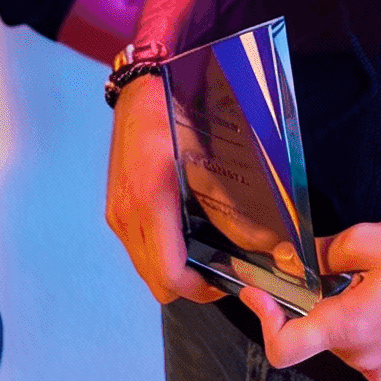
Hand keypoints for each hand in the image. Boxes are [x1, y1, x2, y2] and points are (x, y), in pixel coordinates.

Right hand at [104, 73, 223, 304]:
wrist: (140, 91)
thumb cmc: (175, 116)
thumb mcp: (209, 159)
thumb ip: (231, 207)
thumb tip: (264, 244)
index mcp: (150, 202)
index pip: (171, 274)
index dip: (202, 289)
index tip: (227, 280)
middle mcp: (126, 215)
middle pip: (156, 282)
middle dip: (190, 285)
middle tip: (219, 269)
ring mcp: (117, 214)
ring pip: (146, 269)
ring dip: (173, 271)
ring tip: (204, 252)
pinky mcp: (115, 209)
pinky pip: (138, 250)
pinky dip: (160, 254)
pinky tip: (182, 233)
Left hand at [240, 219, 380, 380]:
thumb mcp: (372, 240)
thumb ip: (321, 252)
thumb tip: (289, 260)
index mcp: (350, 327)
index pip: (284, 348)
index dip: (264, 320)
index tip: (259, 293)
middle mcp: (363, 359)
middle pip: (317, 336)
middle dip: (317, 304)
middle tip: (339, 270)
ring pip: (344, 343)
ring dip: (346, 315)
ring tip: (377, 284)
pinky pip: (368, 352)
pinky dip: (368, 330)